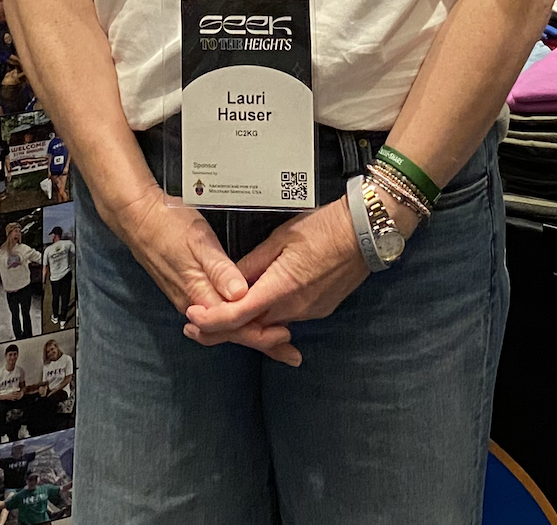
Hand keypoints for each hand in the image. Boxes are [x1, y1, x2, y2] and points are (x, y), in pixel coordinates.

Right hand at [103, 186, 270, 346]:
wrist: (137, 217)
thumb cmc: (168, 225)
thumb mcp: (199, 241)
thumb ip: (220, 269)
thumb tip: (241, 295)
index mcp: (199, 295)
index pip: (235, 326)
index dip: (262, 335)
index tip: (286, 338)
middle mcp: (193, 304)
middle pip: (232, 332)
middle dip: (262, 342)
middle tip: (290, 353)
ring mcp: (189, 299)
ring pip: (224, 326)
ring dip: (250, 333)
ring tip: (276, 340)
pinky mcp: (188, 290)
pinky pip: (217, 314)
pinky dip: (236, 321)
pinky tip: (247, 317)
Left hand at [181, 199, 371, 364]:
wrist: (365, 232)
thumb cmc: (323, 228)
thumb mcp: (280, 239)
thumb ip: (252, 264)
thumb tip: (228, 281)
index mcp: (280, 288)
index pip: (236, 316)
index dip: (210, 321)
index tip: (191, 317)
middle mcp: (294, 308)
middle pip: (250, 328)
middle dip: (222, 327)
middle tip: (196, 324)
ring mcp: (309, 312)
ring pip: (268, 325)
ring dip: (245, 321)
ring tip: (221, 309)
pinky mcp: (319, 311)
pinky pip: (286, 318)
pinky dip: (267, 315)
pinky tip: (257, 303)